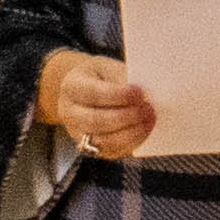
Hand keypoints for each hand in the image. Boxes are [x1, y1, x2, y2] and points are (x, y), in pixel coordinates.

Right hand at [38, 50, 157, 160]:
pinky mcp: (91, 149)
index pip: (92, 93)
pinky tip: (144, 130)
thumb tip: (144, 95)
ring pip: (103, 140)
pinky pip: (111, 151)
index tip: (139, 92)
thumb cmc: (102, 77)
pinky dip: (131, 142)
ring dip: (130, 132)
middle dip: (125, 117)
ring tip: (150, 119)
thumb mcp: (108, 68)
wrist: (85, 91)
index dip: (117, 95)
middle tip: (148, 108)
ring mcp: (77, 134)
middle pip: (95, 121)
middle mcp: (69, 113)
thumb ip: (122, 79)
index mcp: (71, 87)